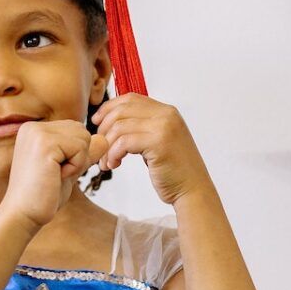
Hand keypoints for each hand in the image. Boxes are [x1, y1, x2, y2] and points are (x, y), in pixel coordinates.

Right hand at [0, 119, 109, 226]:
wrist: (23, 215)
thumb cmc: (43, 196)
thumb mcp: (68, 169)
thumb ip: (84, 153)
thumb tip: (104, 139)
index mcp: (35, 130)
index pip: (75, 130)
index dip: (75, 155)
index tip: (55, 172)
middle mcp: (34, 127)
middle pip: (82, 131)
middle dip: (79, 156)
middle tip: (56, 174)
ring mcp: (38, 133)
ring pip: (84, 137)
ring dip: (77, 162)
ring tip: (55, 175)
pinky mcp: (44, 144)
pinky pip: (80, 148)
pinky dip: (75, 167)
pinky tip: (56, 177)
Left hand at [92, 95, 209, 204]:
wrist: (193, 191)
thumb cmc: (173, 171)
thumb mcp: (158, 141)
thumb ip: (143, 127)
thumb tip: (112, 121)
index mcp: (167, 111)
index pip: (130, 98)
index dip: (109, 108)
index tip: (97, 122)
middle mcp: (166, 114)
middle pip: (122, 110)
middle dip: (104, 129)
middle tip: (100, 148)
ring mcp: (164, 127)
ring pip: (119, 127)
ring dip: (107, 146)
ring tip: (107, 162)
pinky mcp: (159, 143)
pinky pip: (124, 142)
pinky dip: (113, 154)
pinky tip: (115, 165)